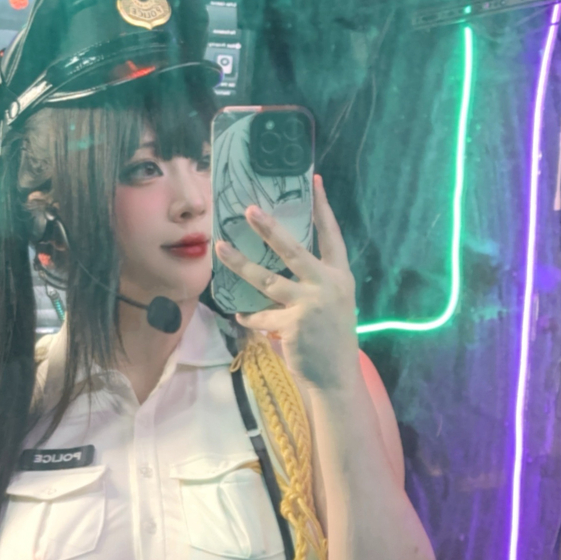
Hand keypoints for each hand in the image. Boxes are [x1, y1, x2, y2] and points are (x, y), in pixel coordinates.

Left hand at [214, 174, 359, 390]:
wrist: (337, 378)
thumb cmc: (333, 341)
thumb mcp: (333, 305)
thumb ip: (315, 284)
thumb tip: (283, 269)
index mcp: (340, 277)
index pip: (331, 236)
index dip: (323, 209)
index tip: (315, 182)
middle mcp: (327, 285)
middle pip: (292, 249)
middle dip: (269, 228)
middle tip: (249, 210)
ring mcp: (309, 304)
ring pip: (266, 279)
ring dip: (240, 264)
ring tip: (220, 248)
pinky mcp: (291, 324)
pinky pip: (261, 316)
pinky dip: (249, 316)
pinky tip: (240, 314)